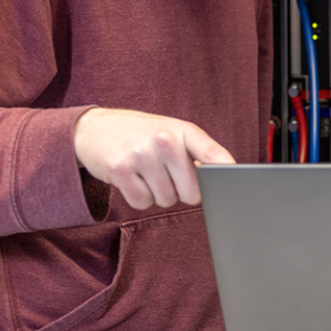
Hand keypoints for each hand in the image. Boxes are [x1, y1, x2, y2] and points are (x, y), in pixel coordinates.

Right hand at [73, 107, 234, 208]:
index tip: (234, 179)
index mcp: (183, 130)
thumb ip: (194, 154)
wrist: (96, 128)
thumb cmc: (142, 135)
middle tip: (165, 174)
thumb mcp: (171, 133)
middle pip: (190, 193)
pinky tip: (132, 178)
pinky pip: (142, 202)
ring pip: (165, 200)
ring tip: (146, 172)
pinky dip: (138, 197)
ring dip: (157, 194)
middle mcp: (164, 140)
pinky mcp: (120, 169)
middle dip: (180, 192)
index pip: (211, 152)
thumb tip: (216, 182)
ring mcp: (142, 154)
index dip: (225, 169)